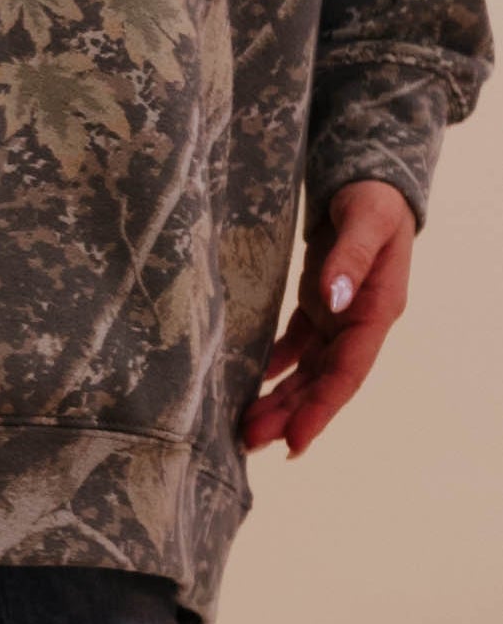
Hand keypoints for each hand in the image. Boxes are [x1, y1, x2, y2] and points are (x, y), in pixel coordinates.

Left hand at [243, 179, 415, 455]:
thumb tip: (336, 299)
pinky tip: (250, 389)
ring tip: (246, 429)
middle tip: (251, 442)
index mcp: (377, 311)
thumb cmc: (373, 198)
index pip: (348, 372)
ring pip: (307, 373)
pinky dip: (274, 371)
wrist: (368, 181)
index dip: (321, 408)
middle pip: (323, 382)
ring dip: (280, 401)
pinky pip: (295, 350)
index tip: (293, 441)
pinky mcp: (318, 310)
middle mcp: (358, 324)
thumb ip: (351, 258)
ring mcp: (338, 319)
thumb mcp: (366, 220)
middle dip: (290, 415)